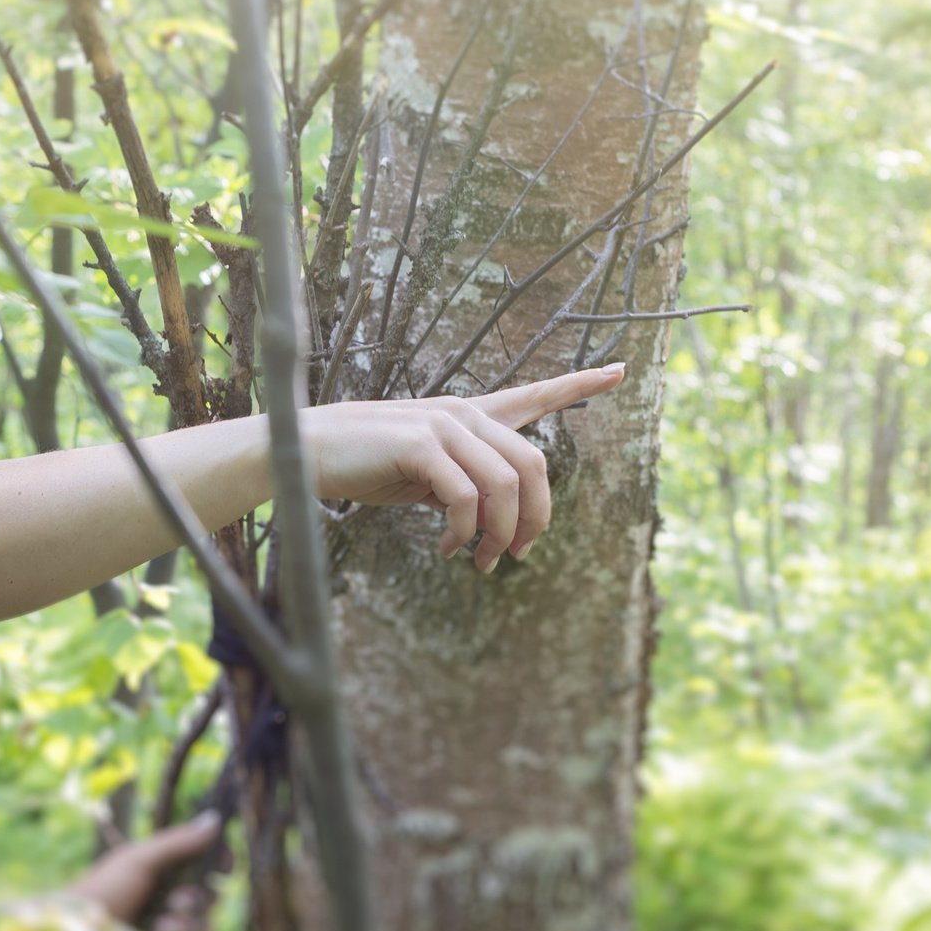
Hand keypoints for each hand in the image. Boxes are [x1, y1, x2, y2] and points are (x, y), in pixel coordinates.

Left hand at [68, 814, 222, 930]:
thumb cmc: (102, 890)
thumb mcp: (140, 860)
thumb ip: (179, 843)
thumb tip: (215, 819)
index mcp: (162, 864)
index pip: (205, 859)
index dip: (219, 861)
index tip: (224, 865)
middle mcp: (167, 892)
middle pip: (210, 894)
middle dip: (200, 898)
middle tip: (177, 900)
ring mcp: (166, 922)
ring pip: (201, 923)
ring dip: (185, 923)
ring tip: (161, 924)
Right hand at [299, 364, 624, 571]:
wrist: (309, 452)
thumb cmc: (368, 466)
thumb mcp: (427, 477)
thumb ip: (466, 487)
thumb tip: (496, 524)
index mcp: (469, 416)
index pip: (534, 395)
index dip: (579, 385)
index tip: (621, 370)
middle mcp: (464, 413)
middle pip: (533, 465)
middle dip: (534, 519)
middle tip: (514, 556)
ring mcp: (443, 425)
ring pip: (505, 485)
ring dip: (499, 534)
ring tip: (479, 560)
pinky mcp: (420, 445)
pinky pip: (466, 497)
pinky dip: (465, 532)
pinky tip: (450, 549)